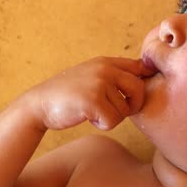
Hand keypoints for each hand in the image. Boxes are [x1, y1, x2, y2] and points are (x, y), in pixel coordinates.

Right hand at [24, 57, 156, 130]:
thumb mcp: (92, 76)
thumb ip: (114, 74)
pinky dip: (103, 125)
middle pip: (139, 89)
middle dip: (133, 105)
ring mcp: (99, 83)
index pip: (139, 67)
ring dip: (112, 117)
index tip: (134, 95)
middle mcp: (105, 69)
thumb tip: (146, 74)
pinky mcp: (93, 100)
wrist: (39, 103)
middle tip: (117, 111)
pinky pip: (113, 121)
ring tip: (94, 112)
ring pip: (125, 110)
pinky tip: (89, 118)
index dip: (144, 82)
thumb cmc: (69, 95)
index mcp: (106, 62)